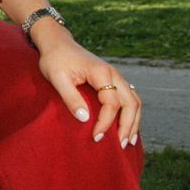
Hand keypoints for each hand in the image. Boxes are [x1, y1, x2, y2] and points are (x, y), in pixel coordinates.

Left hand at [32, 23, 141, 147]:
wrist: (57, 44)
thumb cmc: (55, 60)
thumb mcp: (57, 78)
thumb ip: (70, 97)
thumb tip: (85, 119)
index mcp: (101, 73)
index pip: (112, 102)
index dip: (106, 122)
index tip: (96, 137)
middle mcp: (114, 74)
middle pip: (131, 103)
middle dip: (127, 126)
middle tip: (120, 146)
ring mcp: (116, 76)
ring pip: (135, 101)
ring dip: (134, 121)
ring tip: (128, 141)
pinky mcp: (113, 80)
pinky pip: (130, 98)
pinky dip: (131, 113)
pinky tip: (127, 127)